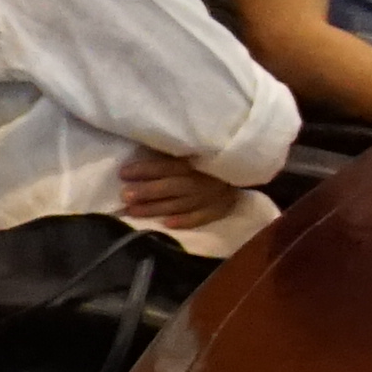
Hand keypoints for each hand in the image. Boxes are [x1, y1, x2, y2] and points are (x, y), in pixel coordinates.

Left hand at [114, 147, 240, 229]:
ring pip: (180, 205)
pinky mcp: (219, 209)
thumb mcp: (195, 147)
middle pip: (171, 187)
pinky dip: (185, 221)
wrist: (248, 164)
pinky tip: (167, 225)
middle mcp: (201, 180)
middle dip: (147, 192)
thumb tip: (145, 147)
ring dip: (156, 209)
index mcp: (195, 162)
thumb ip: (175, 151)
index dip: (145, 170)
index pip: (167, 166)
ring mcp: (210, 197)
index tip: (123, 173)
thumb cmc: (213, 155)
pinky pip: (200, 217)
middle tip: (125, 196)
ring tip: (133, 212)